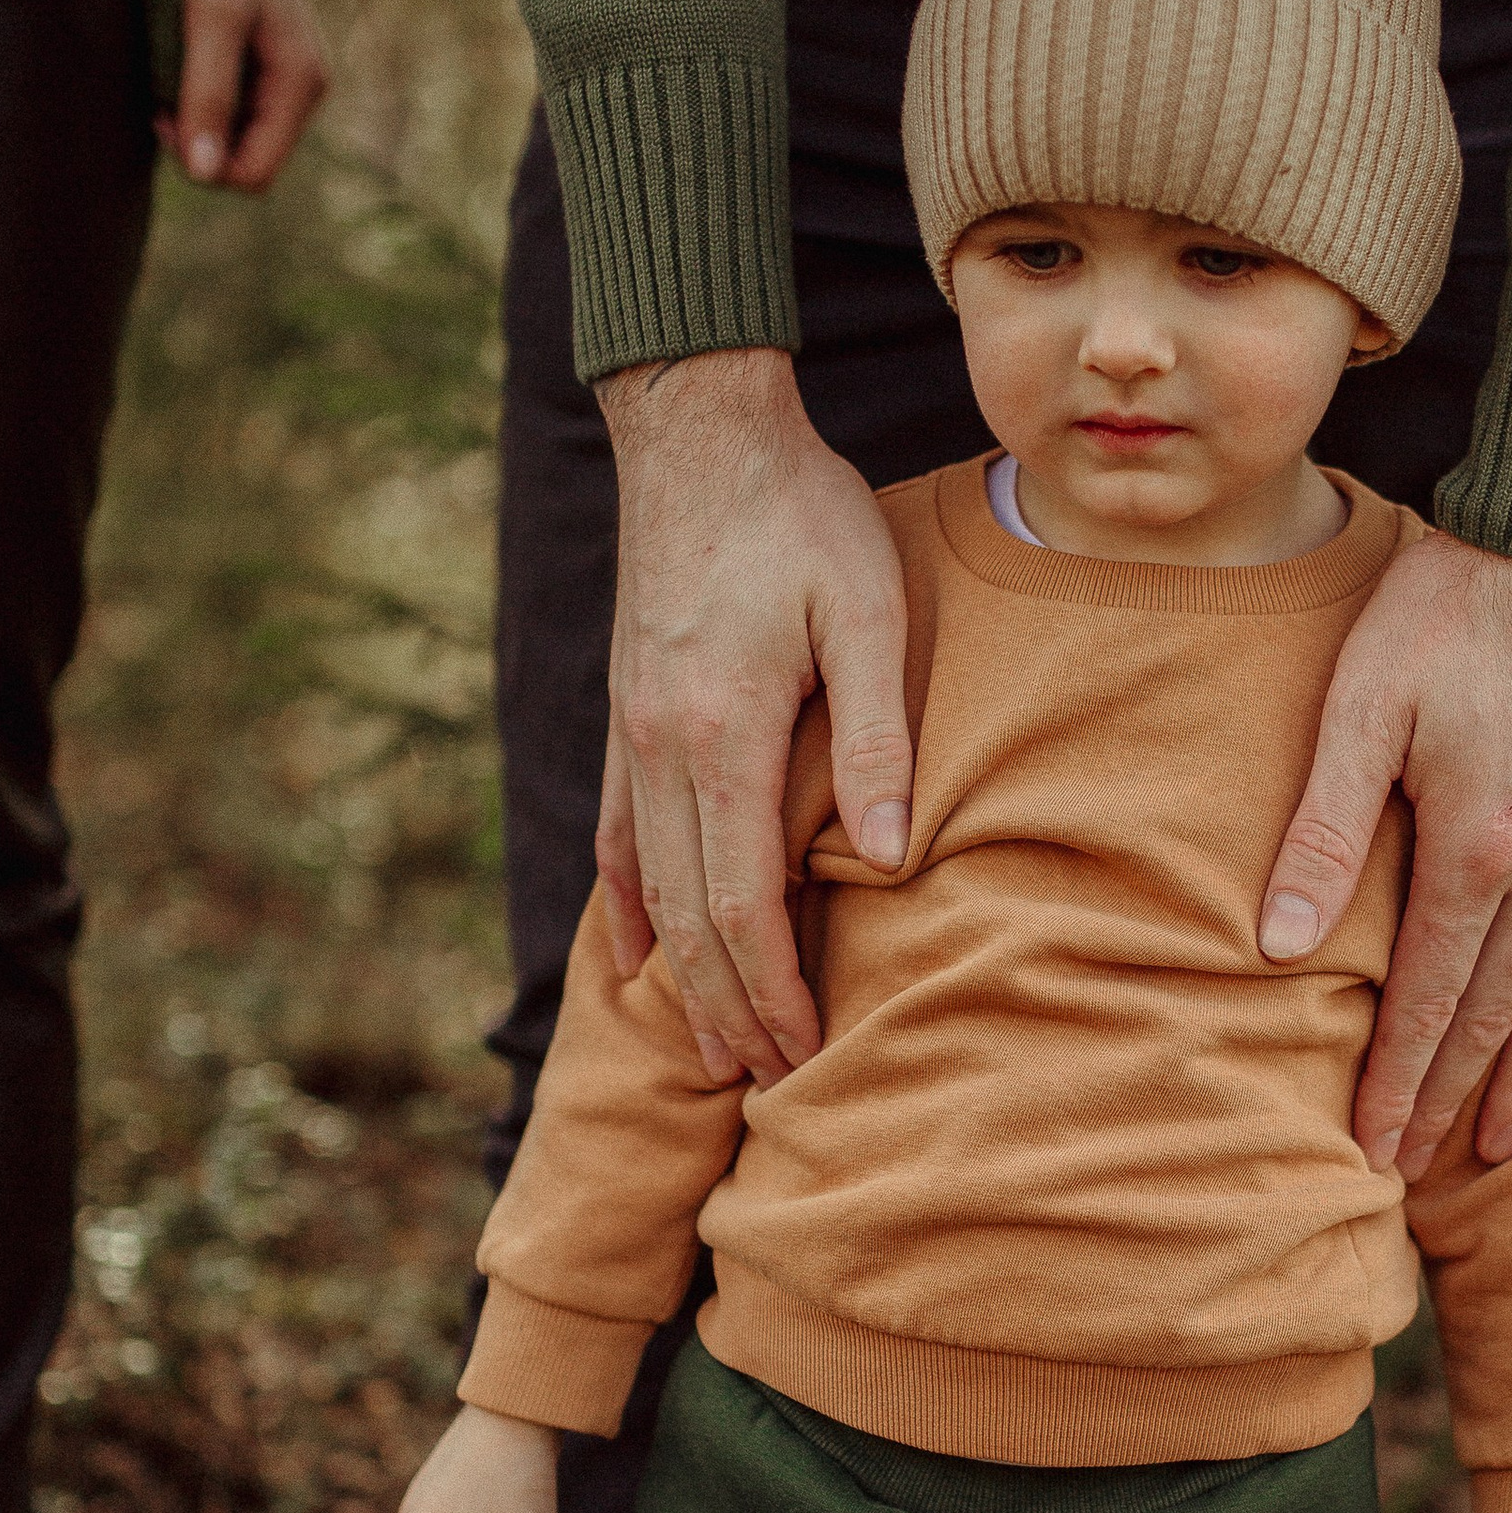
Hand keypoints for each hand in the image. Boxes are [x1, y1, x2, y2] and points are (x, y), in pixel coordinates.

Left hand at [162, 0, 328, 192]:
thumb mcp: (210, 15)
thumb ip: (208, 93)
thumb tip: (204, 174)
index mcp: (302, 82)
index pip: (254, 173)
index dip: (204, 162)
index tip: (163, 115)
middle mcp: (302, 86)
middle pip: (246, 160)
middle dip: (200, 142)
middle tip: (157, 96)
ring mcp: (283, 74)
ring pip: (235, 136)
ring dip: (196, 117)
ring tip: (166, 71)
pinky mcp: (262, 58)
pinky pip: (231, 105)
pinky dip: (199, 94)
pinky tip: (178, 59)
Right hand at [596, 349, 914, 1084]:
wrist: (697, 430)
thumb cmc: (800, 512)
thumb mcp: (865, 608)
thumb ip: (876, 733)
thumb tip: (893, 853)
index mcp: (719, 736)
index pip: (739, 905)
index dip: (771, 991)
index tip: (805, 1052)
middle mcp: (660, 750)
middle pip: (687, 919)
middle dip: (730, 1010)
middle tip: (768, 1082)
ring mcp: (633, 735)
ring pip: (647, 889)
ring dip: (681, 978)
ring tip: (714, 1049)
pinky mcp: (628, 714)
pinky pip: (618, 836)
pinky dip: (627, 907)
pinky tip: (639, 954)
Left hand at [1260, 529, 1511, 1179]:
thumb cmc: (1451, 599)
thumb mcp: (1362, 699)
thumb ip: (1324, 827)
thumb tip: (1281, 948)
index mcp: (1479, 848)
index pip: (1429, 1000)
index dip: (1398, 1082)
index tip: (1370, 1152)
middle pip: (1498, 1012)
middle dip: (1453, 1098)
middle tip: (1416, 1170)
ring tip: (1501, 1138)